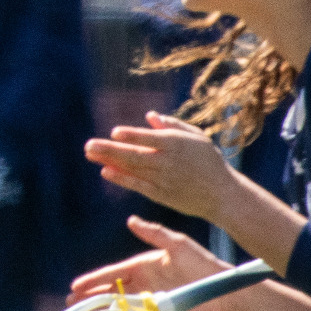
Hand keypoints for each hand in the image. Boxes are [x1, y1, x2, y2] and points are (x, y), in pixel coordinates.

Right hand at [67, 216, 235, 310]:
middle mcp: (142, 283)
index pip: (112, 273)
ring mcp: (149, 301)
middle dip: (90, 297)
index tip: (76, 285)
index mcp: (143, 265)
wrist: (224, 291)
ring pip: (118, 307)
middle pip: (110, 291)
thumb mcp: (178, 244)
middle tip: (71, 303)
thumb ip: (154, 233)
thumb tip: (131, 220)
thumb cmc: (203, 263)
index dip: (93, 280)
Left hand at [84, 110, 236, 220]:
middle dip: (110, 150)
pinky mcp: (160, 193)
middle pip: (135, 154)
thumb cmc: (208, 161)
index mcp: (177, 144)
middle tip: (88, 145)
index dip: (132, 135)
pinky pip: (137, 185)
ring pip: (132, 169)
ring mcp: (163, 179)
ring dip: (110, 161)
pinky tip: (105, 171)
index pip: (150, 139)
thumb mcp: (196, 137)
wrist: (222, 194)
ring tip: (90, 154)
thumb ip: (173, 125)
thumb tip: (150, 116)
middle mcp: (167, 161)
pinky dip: (121, 179)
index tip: (114, 132)